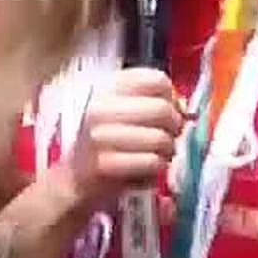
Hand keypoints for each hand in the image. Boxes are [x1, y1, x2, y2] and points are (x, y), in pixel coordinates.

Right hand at [62, 67, 183, 210]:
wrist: (72, 178)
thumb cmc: (104, 142)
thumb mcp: (121, 112)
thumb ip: (152, 102)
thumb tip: (185, 108)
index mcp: (106, 87)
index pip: (156, 79)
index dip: (171, 97)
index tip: (168, 110)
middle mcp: (100, 107)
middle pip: (162, 109)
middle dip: (174, 127)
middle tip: (167, 137)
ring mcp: (100, 135)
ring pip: (160, 138)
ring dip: (167, 151)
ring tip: (156, 155)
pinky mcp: (104, 164)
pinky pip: (152, 162)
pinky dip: (157, 169)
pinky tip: (146, 169)